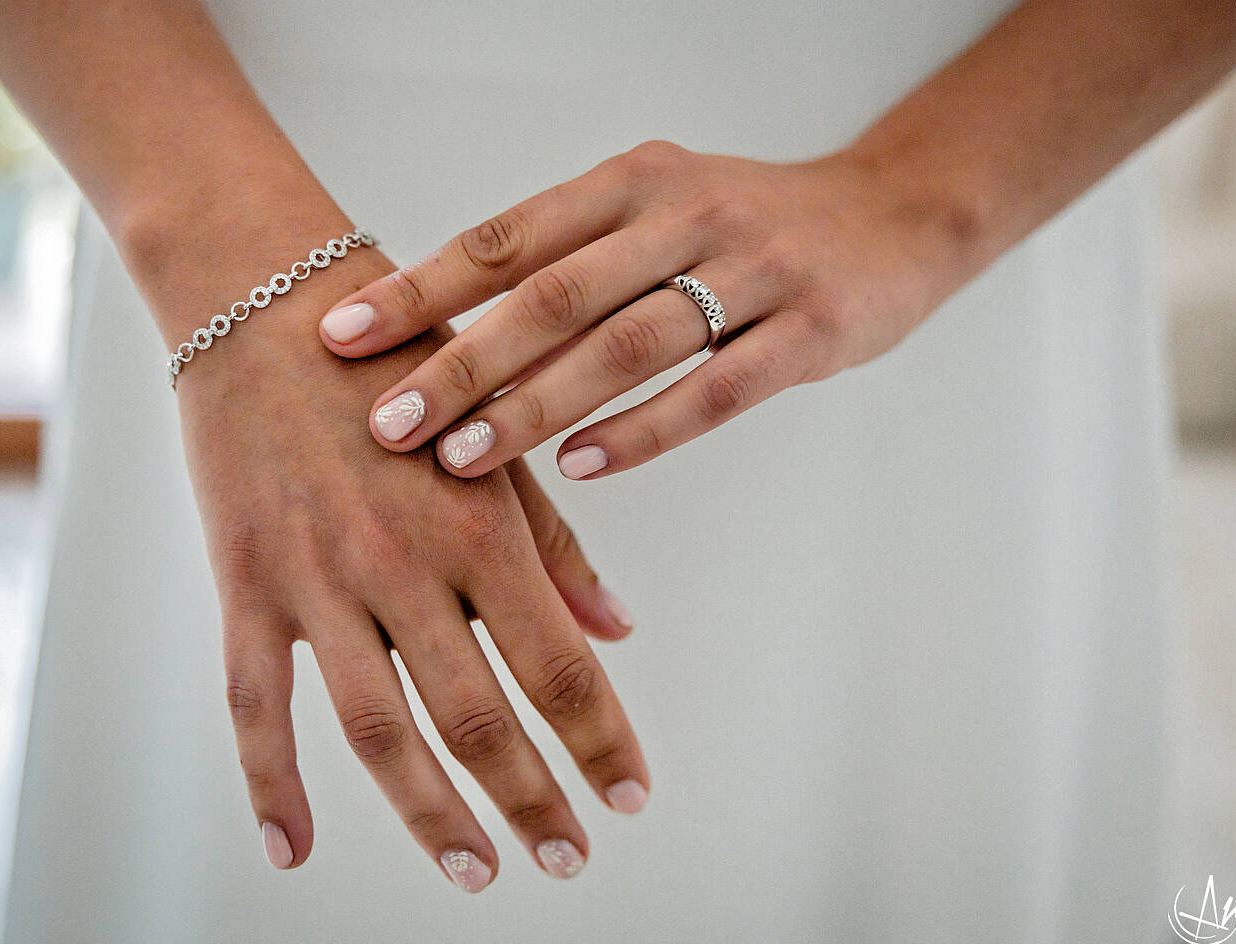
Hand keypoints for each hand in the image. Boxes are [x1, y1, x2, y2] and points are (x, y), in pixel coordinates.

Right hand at [159, 231, 648, 889]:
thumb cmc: (403, 364)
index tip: (632, 798)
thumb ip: (554, 547)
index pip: (559, 667)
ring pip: (379, 732)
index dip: (602, 742)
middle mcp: (404, 566)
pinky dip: (270, 784)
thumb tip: (617, 634)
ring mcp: (317, 582)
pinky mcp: (244, 584)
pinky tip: (291, 850)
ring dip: (431, 815)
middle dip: (533, 801)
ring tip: (475, 871)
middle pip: (479, 718)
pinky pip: (254, 704)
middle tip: (569, 860)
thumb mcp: (496, 439)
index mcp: (481, 527)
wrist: (266, 300)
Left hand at [317, 140, 956, 478]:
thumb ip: (571, 257)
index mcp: (632, 182)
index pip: (505, 239)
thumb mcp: (657, 211)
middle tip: (384, 421)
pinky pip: (716, 388)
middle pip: (552, 295)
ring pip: (626, 344)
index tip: (339, 334)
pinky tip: (582, 468)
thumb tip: (448, 329)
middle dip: (458, 362)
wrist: (896, 215)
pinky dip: (644, 431)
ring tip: (464, 459)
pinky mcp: (810, 330)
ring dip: (537, 405)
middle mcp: (684, 215)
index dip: (420, 288)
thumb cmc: (751, 225)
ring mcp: (752, 270)